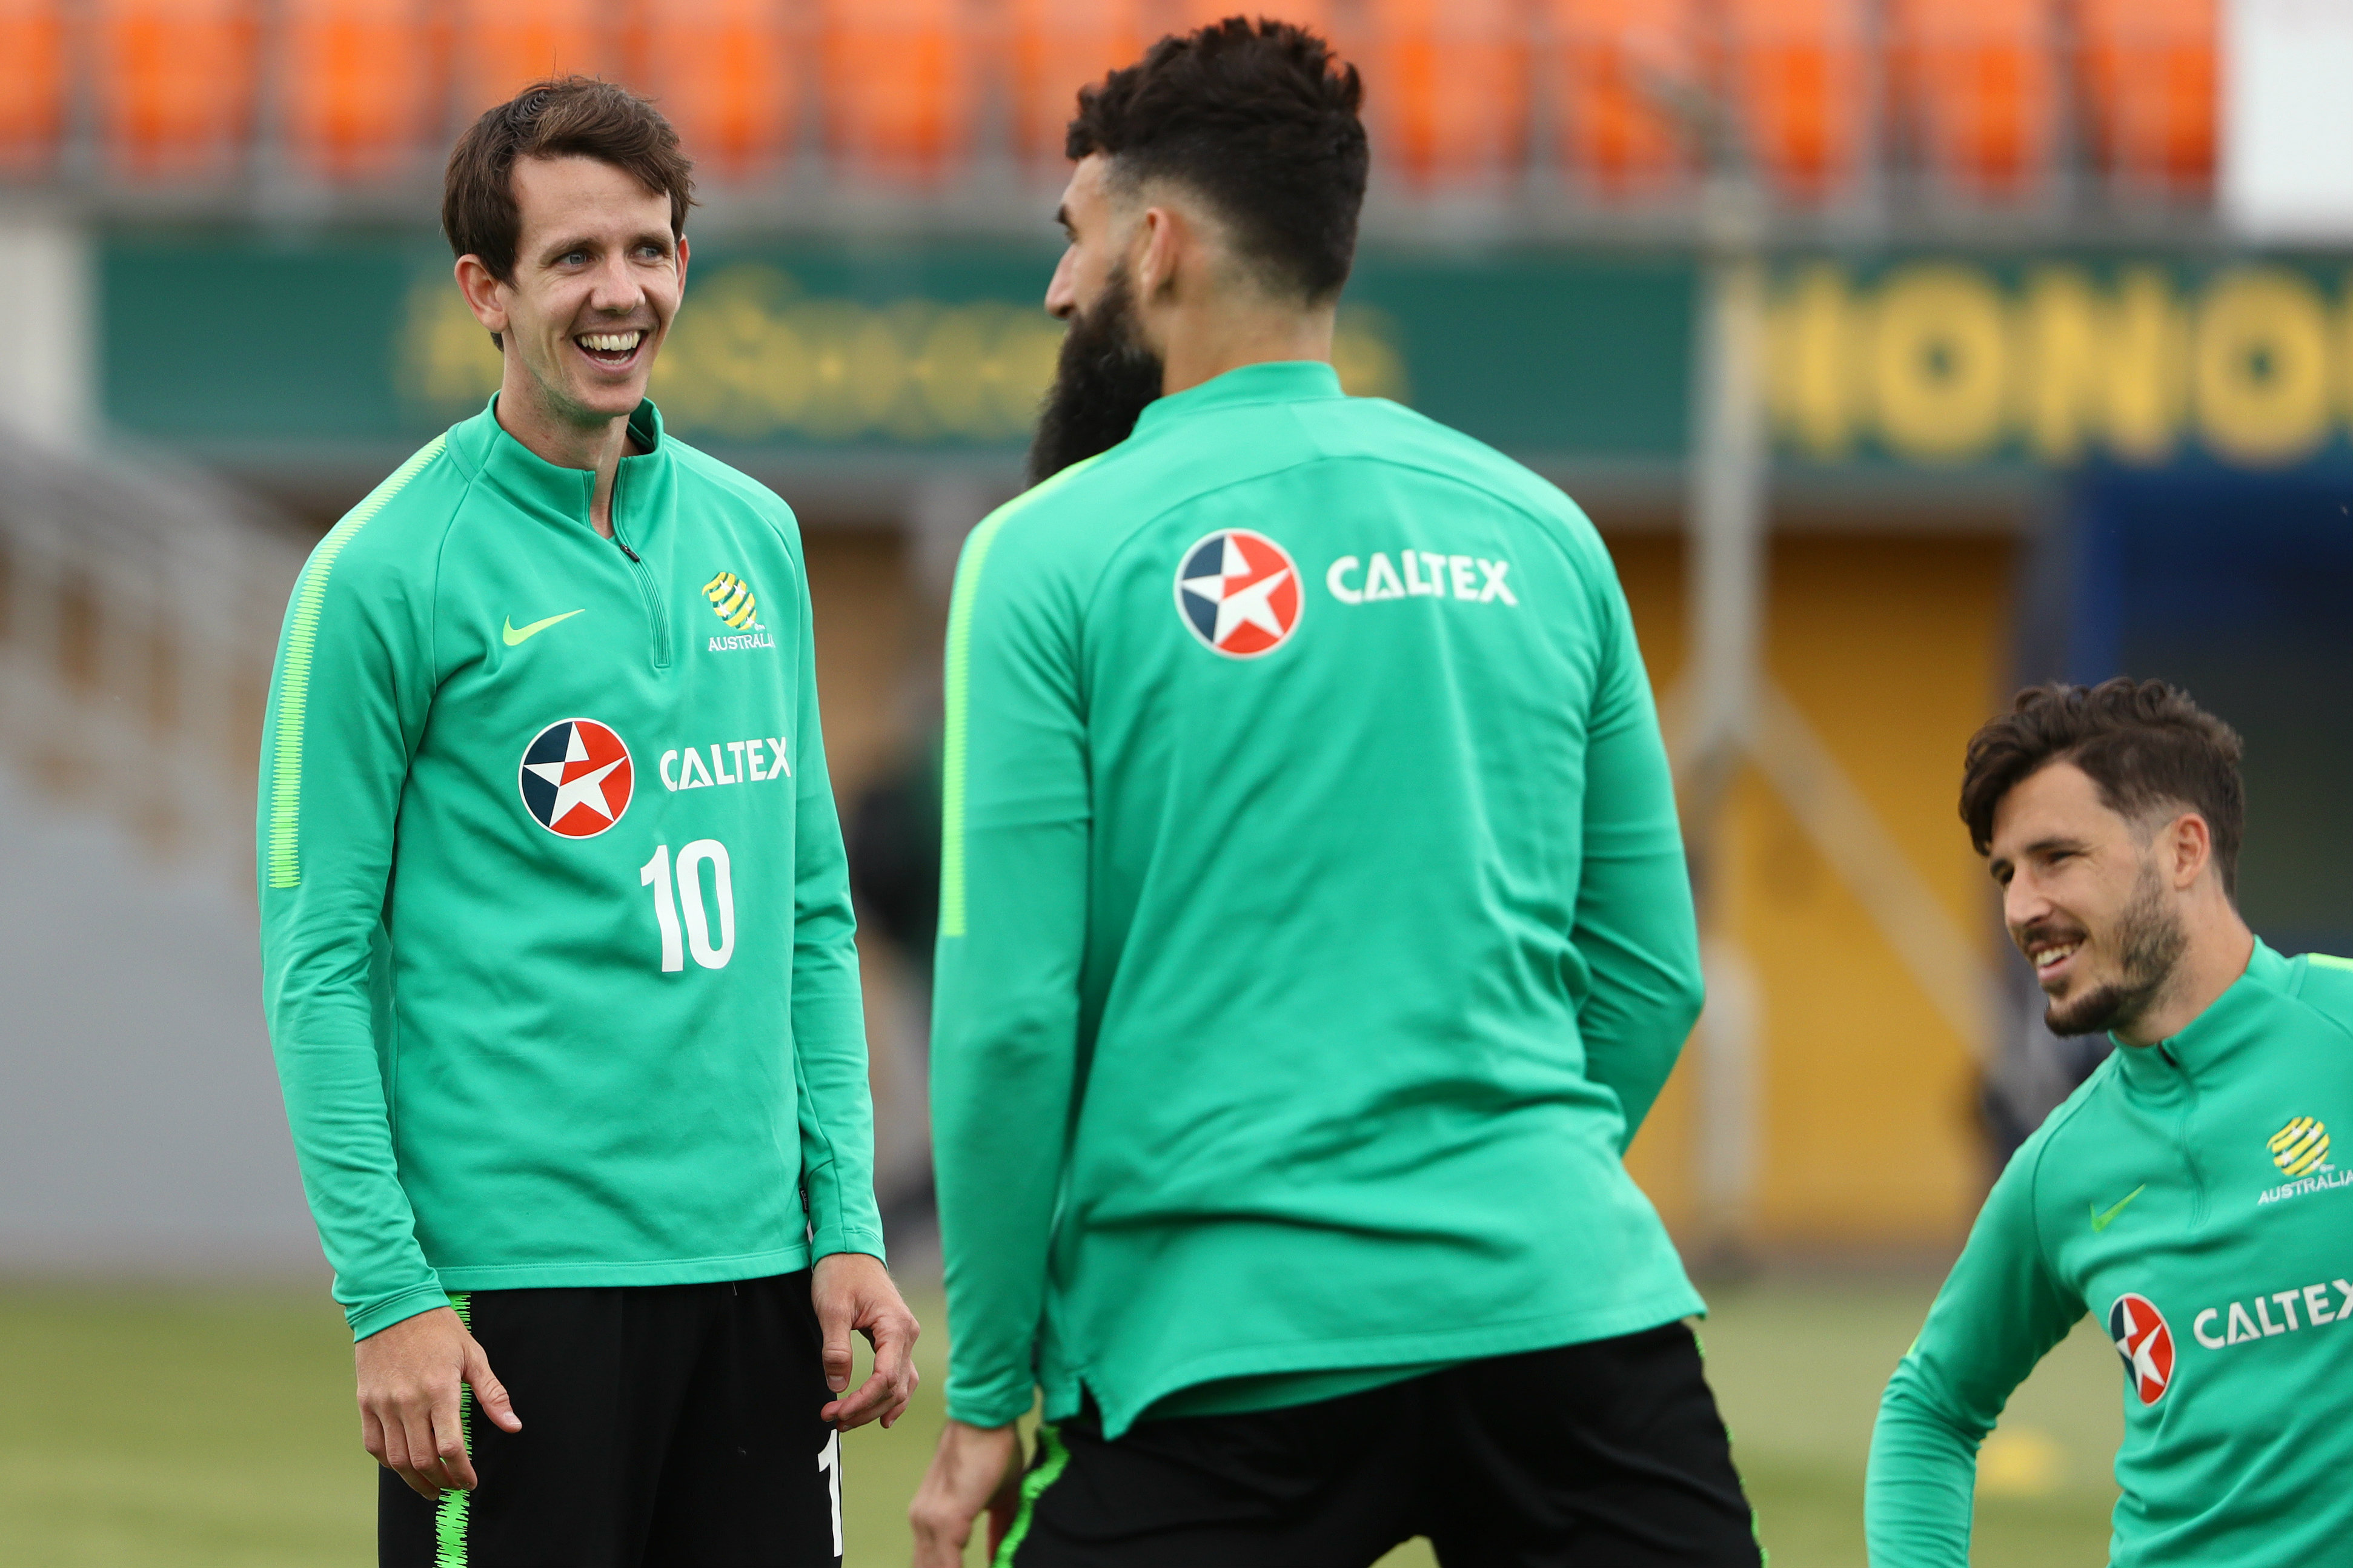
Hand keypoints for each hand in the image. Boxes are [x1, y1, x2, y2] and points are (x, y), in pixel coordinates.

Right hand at [355, 1305, 520, 1499]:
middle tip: (453, 1488)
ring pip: (396, 1459)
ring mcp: (383, 1403)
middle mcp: (409, 1401)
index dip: (462, 1472)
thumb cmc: (439, 1328)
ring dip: (415, 1480)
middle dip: (441, 1482)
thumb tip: (513, 1426)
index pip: (451, 1446)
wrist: (393, 1305)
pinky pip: (373, 1444)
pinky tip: (403, 1467)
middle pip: (423, 1460)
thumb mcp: (473, 1355)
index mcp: (440, 1389)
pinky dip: (388, 1463)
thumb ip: (492, 1394)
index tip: (470, 1481)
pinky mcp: (366, 1402)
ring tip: (430, 1487)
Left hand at [812, 1252, 920, 1429]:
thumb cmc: (841, 1274)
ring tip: (848, 1421)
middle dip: (864, 1409)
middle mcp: (907, 1334)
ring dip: (876, 1408)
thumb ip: (836, 1349)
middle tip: (833, 1419)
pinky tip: (883, 1416)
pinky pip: (902, 1376)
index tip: (836, 1412)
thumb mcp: (832, 1310)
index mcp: (895, 1326)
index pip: (886, 1378)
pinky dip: (893, 1398)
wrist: (850, 1250)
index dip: (862, 1401)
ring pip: (901, 1386)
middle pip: (894, 1387)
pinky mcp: (897, 1339)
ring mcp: (905, 1337)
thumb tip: (838, 1385)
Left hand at [909, 1419, 1023, 1567]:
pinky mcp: (946, 1520)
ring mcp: (930, 1522)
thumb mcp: (1000, 1501)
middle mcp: (923, 1522)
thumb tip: (1002, 1558)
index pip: (932, 1566)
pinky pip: (948, 1566)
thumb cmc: (993, 1452)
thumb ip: (999, 1532)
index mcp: (931, 1519)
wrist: (987, 1418)